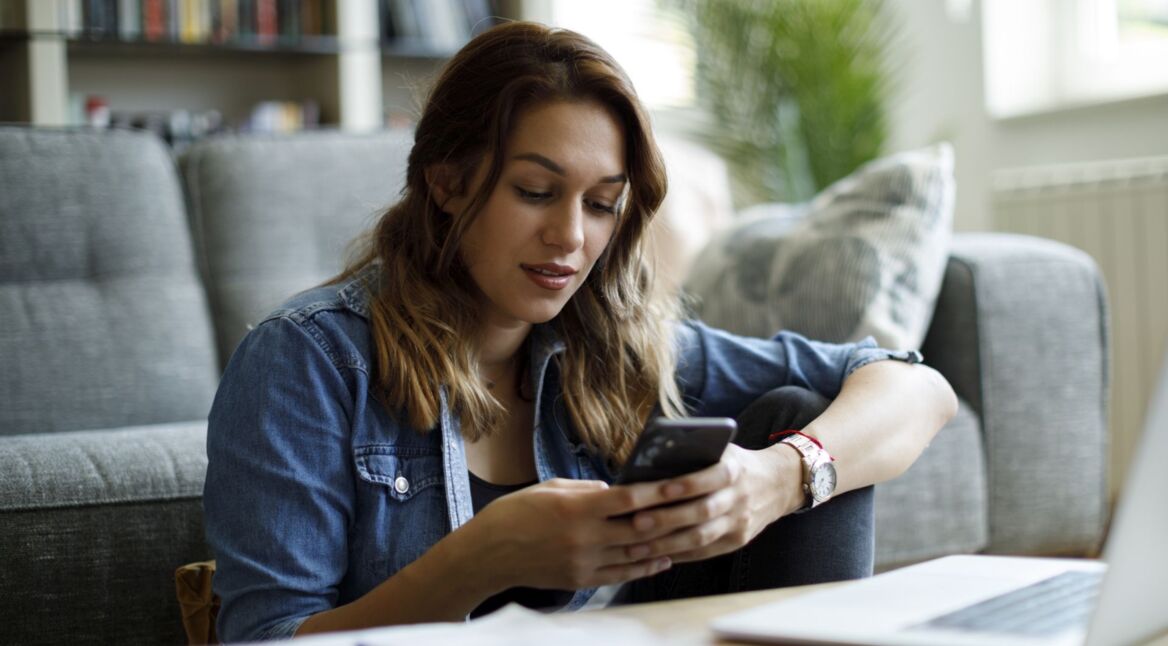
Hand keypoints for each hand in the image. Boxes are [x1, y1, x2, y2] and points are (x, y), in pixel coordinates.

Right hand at [466, 478, 685, 590]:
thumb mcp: (551, 488)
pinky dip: (646, 567)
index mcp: (577, 508)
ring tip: (689, 535)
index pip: (628, 499)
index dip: (657, 492)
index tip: (680, 483)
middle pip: (640, 529)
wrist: (488, 553)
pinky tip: (663, 559)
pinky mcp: (581, 580)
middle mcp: (584, 537)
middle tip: (696, 509)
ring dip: (665, 545)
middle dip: (670, 519)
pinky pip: (622, 574)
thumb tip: (617, 491)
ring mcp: (584, 562)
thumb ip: (588, 490)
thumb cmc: (517, 513)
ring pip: (636, 555)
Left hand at [618, 443, 803, 563]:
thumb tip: (651, 460)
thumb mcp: (722, 450)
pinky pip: (704, 552)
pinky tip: (654, 556)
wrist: (777, 484)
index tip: (660, 489)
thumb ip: (695, 454)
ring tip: (636, 546)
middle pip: (702, 512)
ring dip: (667, 544)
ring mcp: (739, 523)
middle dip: (667, 518)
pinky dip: (678, 554)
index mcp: (735, 470)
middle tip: (635, 522)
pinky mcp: (737, 541)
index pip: (712, 477)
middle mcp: (739, 498)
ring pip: (701, 538)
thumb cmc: (734, 462)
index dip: (688, 484)